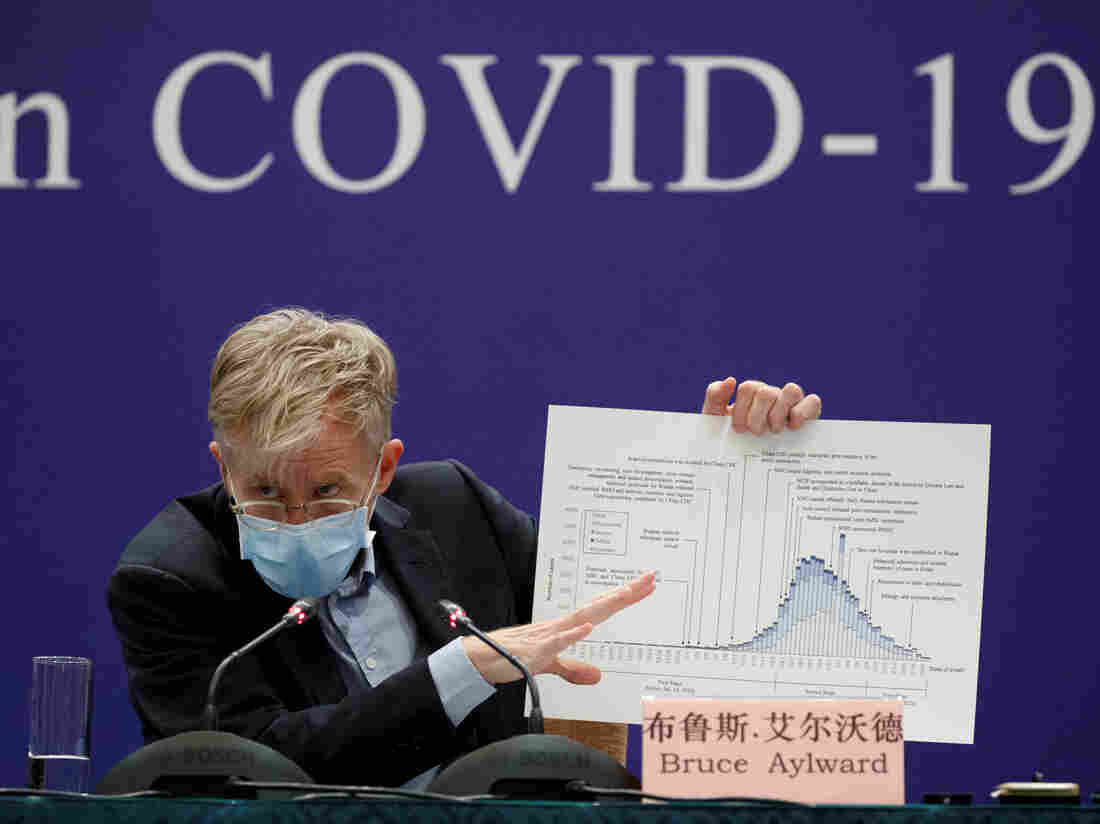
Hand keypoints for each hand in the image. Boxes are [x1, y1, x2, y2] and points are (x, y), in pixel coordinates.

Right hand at [461, 571, 656, 684]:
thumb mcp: (550, 666)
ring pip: (582, 617)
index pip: (602, 609)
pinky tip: (586, 627)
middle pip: (599, 606)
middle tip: (650, 578)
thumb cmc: (514, 655)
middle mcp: (561, 625)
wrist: (481, 658)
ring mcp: (549, 635)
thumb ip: (573, 669)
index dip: (624, 597)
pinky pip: (556, 641)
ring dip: (605, 606)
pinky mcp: (535, 651)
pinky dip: (572, 634)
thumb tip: (598, 675)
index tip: (647, 585)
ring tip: (627, 594)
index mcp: (567, 627)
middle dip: (625, 593)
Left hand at [702, 377, 820, 434]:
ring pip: (792, 390)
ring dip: (779, 413)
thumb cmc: (734, 440)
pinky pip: (813, 401)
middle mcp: (772, 395)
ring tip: (774, 431)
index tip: (739, 430)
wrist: (749, 464)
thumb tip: (730, 380)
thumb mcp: (716, 420)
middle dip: (757, 417)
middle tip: (756, 433)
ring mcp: (791, 403)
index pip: (749, 388)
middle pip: (767, 392)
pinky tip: (793, 427)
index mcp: (751, 395)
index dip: (742, 409)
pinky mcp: (809, 413)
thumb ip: (715, 398)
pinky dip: (803, 412)